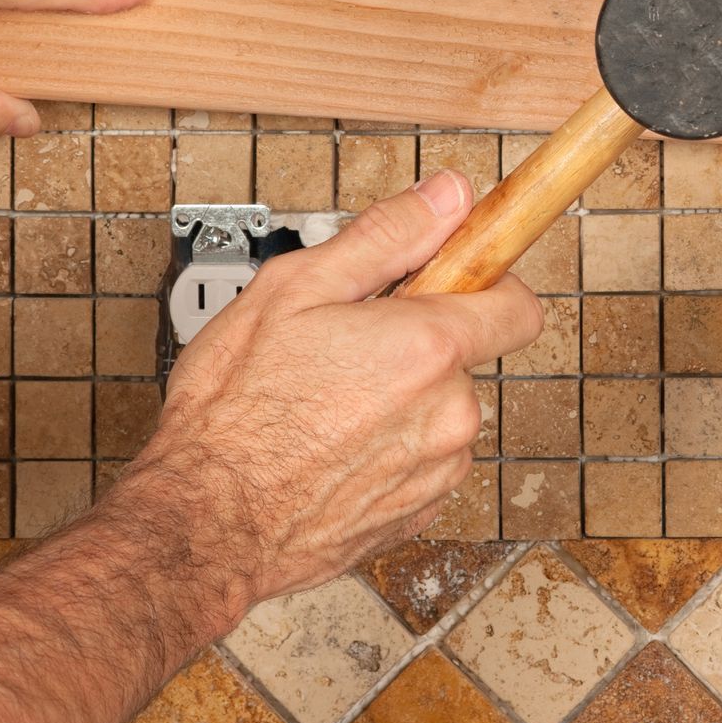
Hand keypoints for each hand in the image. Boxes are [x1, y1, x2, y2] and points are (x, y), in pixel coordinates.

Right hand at [120, 170, 542, 608]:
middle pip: (463, 356)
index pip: (517, 304)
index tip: (452, 278)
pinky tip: (329, 447)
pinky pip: (421, 461)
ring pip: (439, 411)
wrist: (204, 525)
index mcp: (428, 347)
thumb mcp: (293, 290)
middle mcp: (449, 413)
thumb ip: (386, 236)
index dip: (485, 282)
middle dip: (415, 344)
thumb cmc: (233, 414)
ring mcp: (437, 469)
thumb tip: (448, 197)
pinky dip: (386, 450)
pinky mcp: (419, 512)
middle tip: (344, 347)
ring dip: (398, 403)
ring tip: (325, 404)